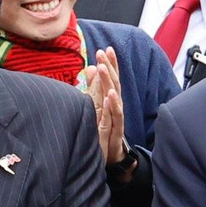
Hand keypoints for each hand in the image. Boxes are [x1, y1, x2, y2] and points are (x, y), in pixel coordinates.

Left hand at [88, 47, 127, 165]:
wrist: (113, 159)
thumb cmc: (105, 131)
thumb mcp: (97, 106)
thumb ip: (94, 88)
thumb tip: (89, 67)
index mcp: (110, 101)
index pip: (112, 79)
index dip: (110, 64)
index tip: (106, 48)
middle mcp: (115, 107)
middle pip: (114, 84)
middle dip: (109, 67)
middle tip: (102, 52)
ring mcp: (117, 118)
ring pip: (114, 97)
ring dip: (109, 81)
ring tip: (102, 68)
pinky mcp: (116, 131)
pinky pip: (115, 117)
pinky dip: (113, 105)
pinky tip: (110, 95)